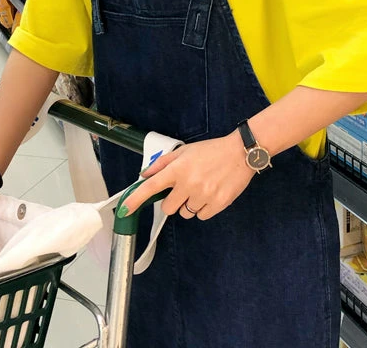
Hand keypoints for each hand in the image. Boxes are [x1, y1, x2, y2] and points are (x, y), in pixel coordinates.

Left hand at [120, 134, 254, 220]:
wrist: (241, 152)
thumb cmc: (212, 150)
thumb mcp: (185, 151)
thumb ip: (163, 163)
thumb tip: (144, 175)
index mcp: (178, 169)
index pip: (151, 187)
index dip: (135, 200)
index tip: (124, 210)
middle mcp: (188, 183)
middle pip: (168, 207)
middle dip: (173, 201)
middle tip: (185, 188)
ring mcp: (203, 195)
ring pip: (185, 213)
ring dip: (189, 204)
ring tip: (202, 188)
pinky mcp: (217, 204)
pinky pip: (201, 216)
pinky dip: (203, 209)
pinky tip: (211, 194)